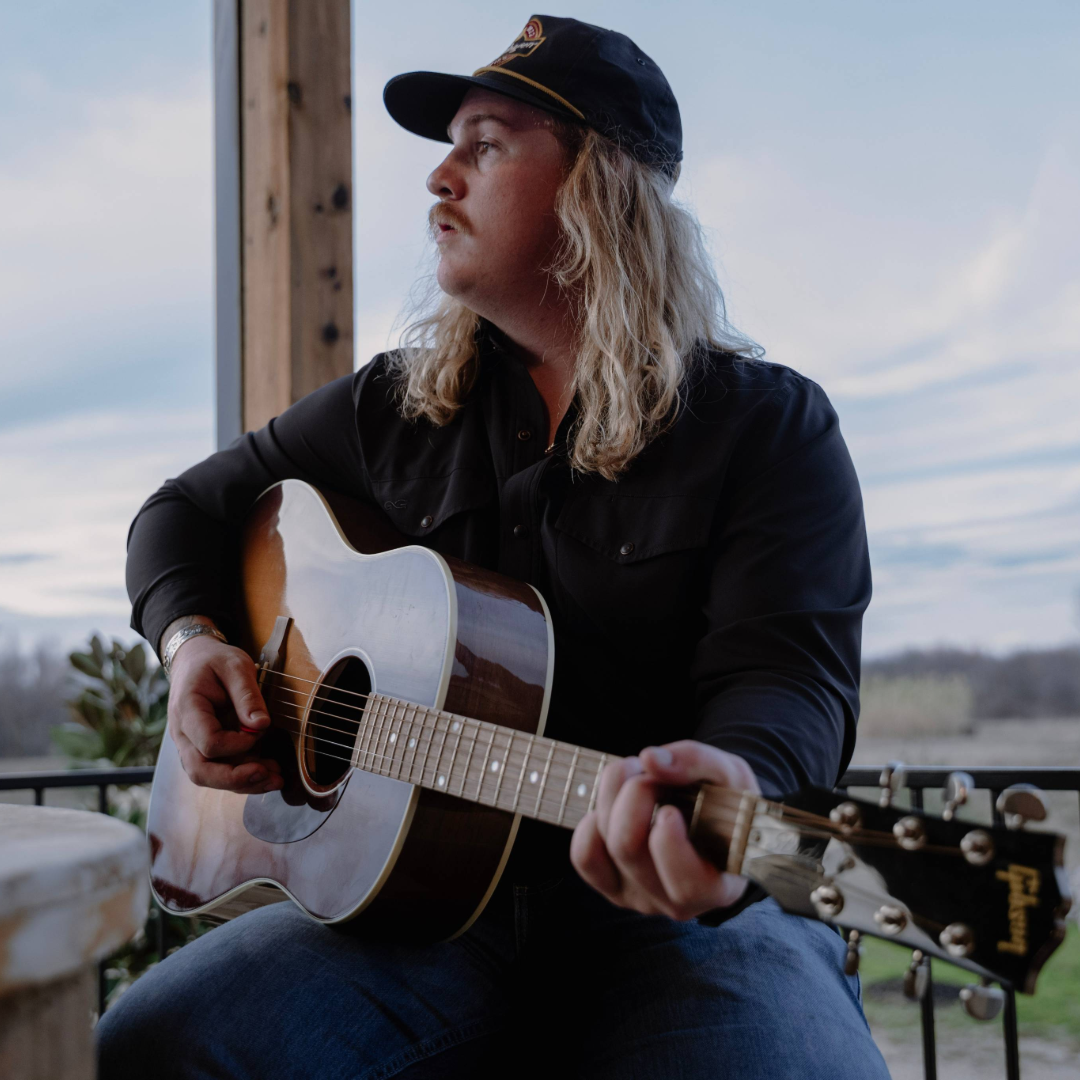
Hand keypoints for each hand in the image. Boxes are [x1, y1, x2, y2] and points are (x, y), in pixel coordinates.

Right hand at [167, 635, 283, 793]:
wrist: (194, 661)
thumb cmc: (215, 661)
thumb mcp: (235, 666)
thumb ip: (247, 695)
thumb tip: (261, 725)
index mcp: (188, 709)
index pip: (208, 742)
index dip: (237, 745)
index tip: (260, 731)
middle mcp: (182, 733)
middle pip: (201, 770)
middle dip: (236, 778)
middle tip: (269, 774)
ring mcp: (189, 744)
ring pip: (208, 777)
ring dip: (242, 783)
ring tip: (275, 779)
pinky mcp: (201, 750)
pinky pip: (216, 771)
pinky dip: (241, 777)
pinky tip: (267, 774)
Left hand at [570, 740, 758, 919]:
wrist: (711, 818)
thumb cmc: (725, 801)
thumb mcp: (730, 775)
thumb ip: (698, 762)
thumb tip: (650, 760)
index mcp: (718, 886)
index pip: (687, 884)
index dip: (669, 844)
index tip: (670, 810)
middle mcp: (677, 903)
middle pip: (629, 849)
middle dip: (635, 794)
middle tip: (652, 773)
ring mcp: (641, 898)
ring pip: (605, 844)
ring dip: (613, 795)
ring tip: (636, 776)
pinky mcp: (613, 888)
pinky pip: (585, 857)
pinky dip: (591, 823)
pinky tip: (615, 806)